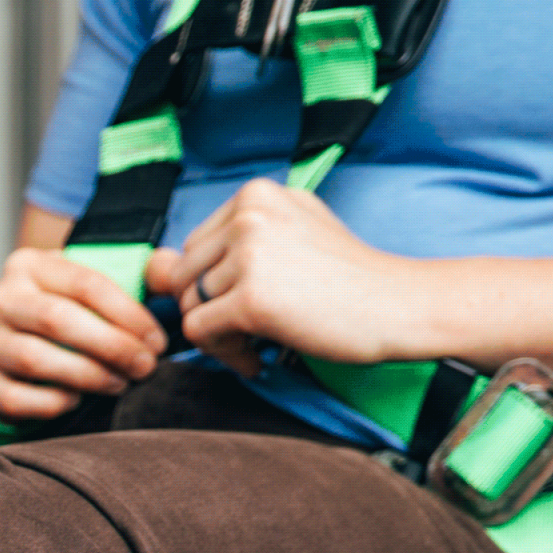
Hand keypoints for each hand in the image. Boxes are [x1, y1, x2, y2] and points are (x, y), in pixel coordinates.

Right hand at [0, 245, 167, 421]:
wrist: (12, 353)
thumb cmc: (68, 318)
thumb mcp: (97, 287)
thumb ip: (141, 274)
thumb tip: (172, 268)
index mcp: (28, 265)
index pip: (85, 283)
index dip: (128, 314)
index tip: (158, 341)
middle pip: (58, 320)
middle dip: (111, 346)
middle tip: (145, 367)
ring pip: (37, 360)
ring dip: (88, 375)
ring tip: (120, 384)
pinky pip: (19, 399)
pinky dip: (55, 402)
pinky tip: (79, 401)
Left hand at [146, 180, 439, 377]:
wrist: (399, 304)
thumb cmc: (346, 279)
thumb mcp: (286, 242)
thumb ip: (223, 250)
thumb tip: (154, 267)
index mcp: (255, 195)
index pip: (196, 247)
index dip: (216, 285)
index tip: (252, 303)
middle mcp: (249, 214)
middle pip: (187, 276)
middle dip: (211, 310)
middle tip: (252, 331)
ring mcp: (249, 253)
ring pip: (191, 305)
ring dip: (219, 336)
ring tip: (259, 344)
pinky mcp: (251, 297)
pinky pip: (199, 333)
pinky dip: (223, 354)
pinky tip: (257, 358)